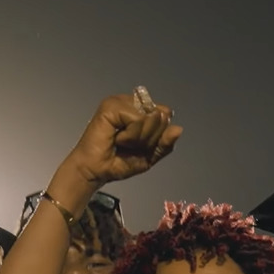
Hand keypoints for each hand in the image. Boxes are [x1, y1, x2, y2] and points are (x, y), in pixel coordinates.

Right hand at [51, 93, 182, 204]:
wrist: (95, 172)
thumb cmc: (116, 163)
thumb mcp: (149, 156)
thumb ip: (165, 144)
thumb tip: (178, 129)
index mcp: (139, 109)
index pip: (166, 114)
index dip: (158, 135)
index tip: (139, 145)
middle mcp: (130, 101)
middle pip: (161, 114)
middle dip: (150, 137)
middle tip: (130, 145)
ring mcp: (120, 101)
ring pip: (151, 116)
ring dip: (140, 137)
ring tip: (122, 142)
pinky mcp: (111, 106)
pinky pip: (138, 119)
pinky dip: (131, 136)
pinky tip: (116, 139)